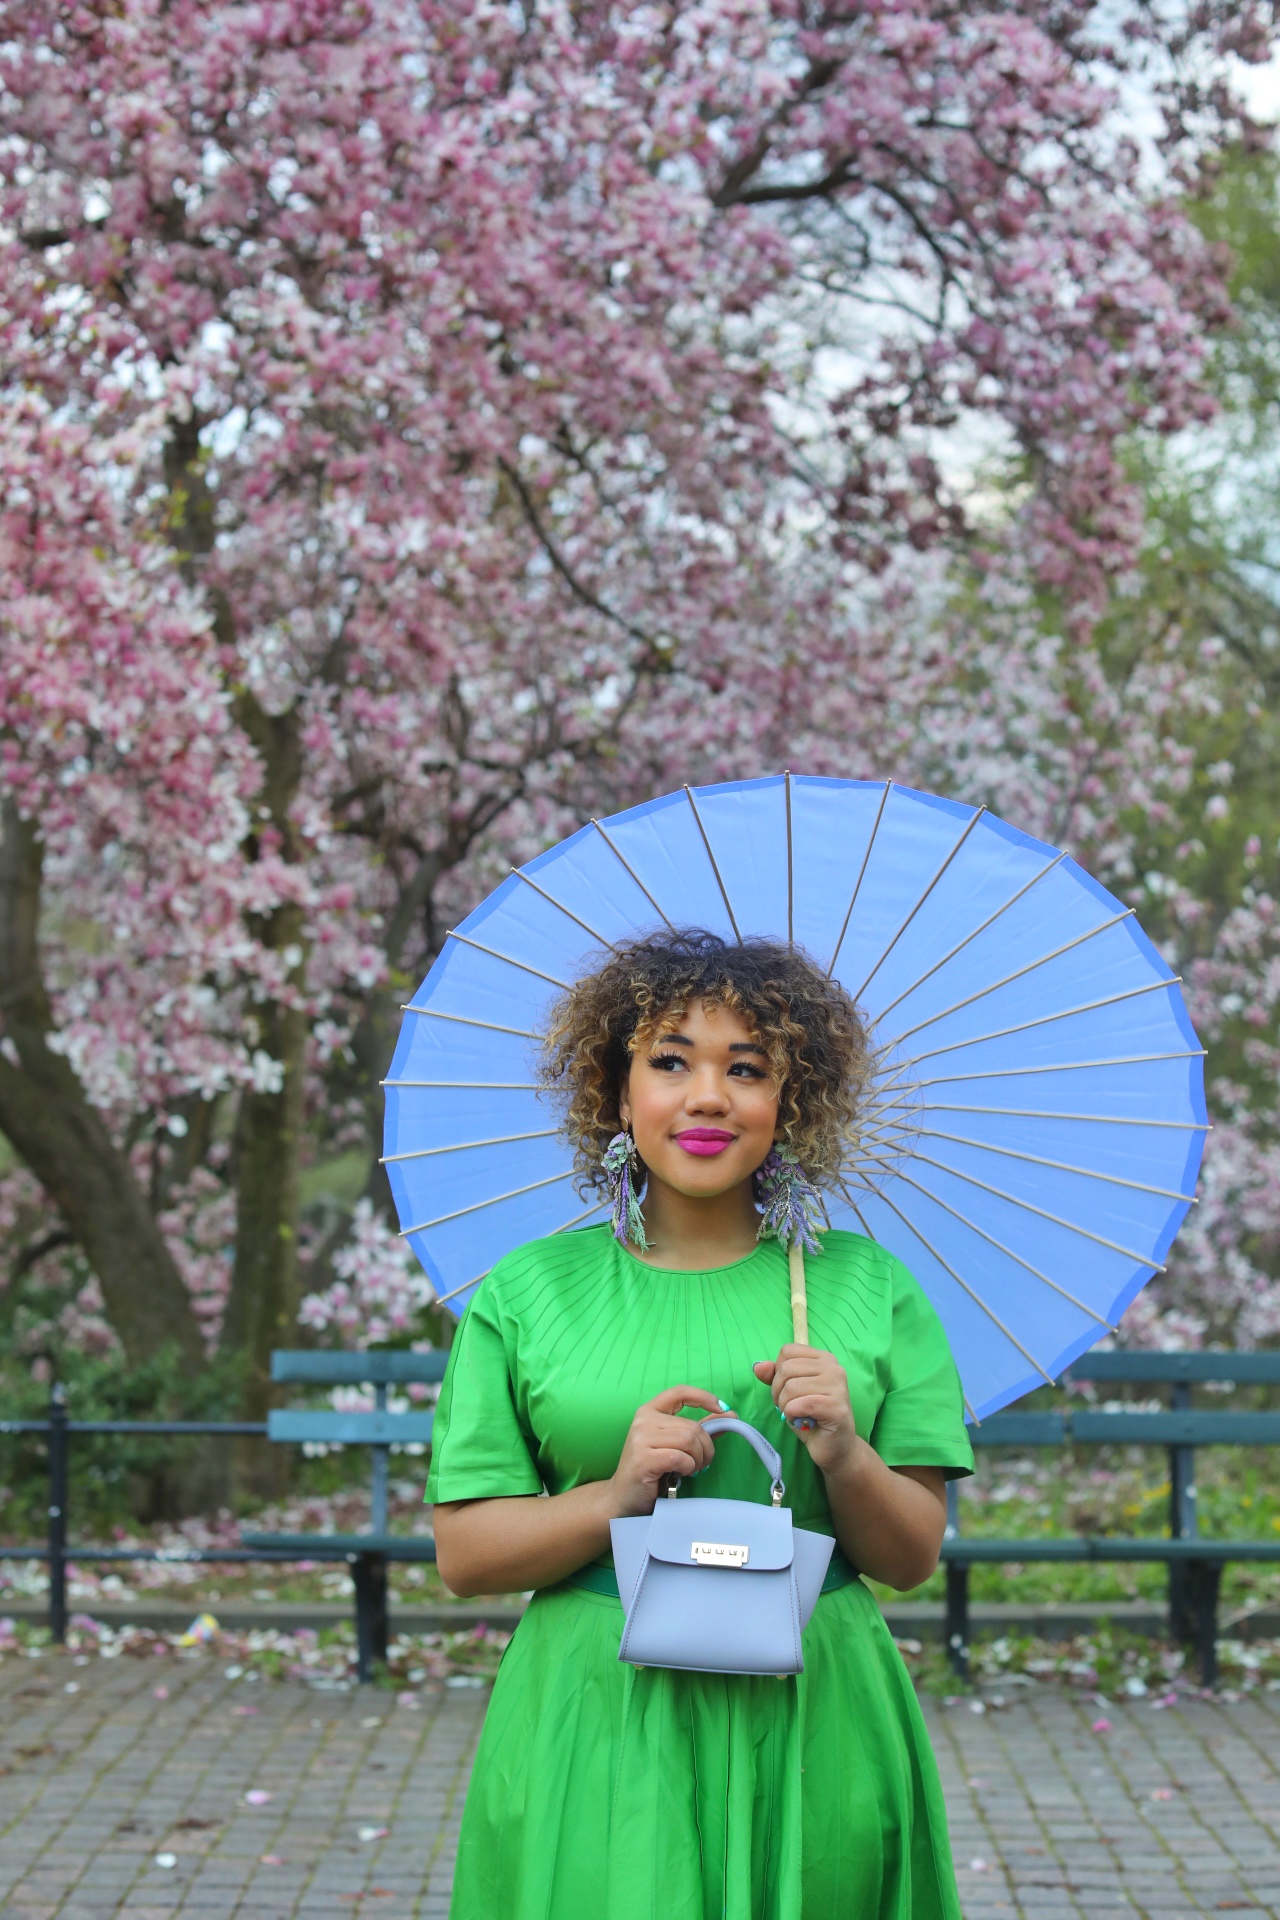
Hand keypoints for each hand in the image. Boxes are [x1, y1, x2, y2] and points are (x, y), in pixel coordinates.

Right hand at [607, 1386, 727, 1516]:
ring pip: (688, 1440)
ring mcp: (641, 1438)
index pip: (679, 1392)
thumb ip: (699, 1429)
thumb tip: (729, 1415)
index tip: (722, 1409)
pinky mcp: (643, 1458)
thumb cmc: (651, 1470)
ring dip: (698, 1459)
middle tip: (703, 1463)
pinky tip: (682, 1474)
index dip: (704, 1397)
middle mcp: (643, 1420)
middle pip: (691, 1426)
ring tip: (692, 1469)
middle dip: (706, 1447)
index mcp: (649, 1411)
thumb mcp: (675, 1445)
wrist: (624, 1497)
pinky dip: (688, 1467)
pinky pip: (680, 1457)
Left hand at [753, 1345, 857, 1475]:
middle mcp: (834, 1368)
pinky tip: (799, 1421)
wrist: (835, 1448)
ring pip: (791, 1387)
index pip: (788, 1351)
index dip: (777, 1372)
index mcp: (824, 1359)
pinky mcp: (836, 1407)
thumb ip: (774, 1376)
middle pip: (786, 1369)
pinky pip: (800, 1404)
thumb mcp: (789, 1393)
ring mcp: (838, 1387)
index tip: (784, 1390)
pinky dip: (791, 1414)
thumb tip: (758, 1366)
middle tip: (786, 1407)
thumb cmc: (811, 1417)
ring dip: (784, 1406)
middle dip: (777, 1392)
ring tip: (794, 1415)